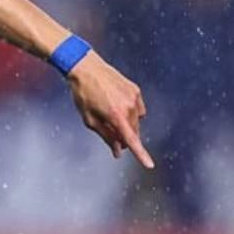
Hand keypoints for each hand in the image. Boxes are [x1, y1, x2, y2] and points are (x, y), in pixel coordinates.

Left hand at [66, 51, 154, 168]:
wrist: (85, 67)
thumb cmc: (83, 94)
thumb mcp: (89, 119)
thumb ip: (106, 136)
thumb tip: (118, 151)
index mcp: (115, 115)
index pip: (131, 140)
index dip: (141, 154)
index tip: (149, 165)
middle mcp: (128, 106)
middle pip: (133, 132)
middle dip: (125, 139)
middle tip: (114, 140)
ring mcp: (134, 97)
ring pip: (136, 121)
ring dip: (128, 124)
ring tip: (110, 113)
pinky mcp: (135, 89)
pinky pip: (138, 108)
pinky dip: (131, 112)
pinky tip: (118, 105)